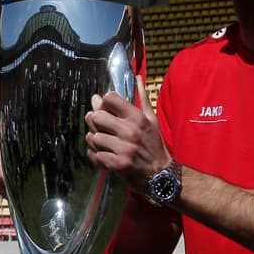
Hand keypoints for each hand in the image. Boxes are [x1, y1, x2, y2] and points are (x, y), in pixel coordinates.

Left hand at [85, 76, 171, 193]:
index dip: (103, 102)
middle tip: (100, 127)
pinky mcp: (117, 164)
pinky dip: (96, 156)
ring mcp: (123, 148)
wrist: (161, 176)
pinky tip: (104, 156)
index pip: (109, 98)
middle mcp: (130, 131)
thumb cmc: (155, 146)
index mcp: (138, 118)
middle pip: (96, 116)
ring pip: (92, 136)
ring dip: (94, 141)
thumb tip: (138, 77)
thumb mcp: (152, 120)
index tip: (106, 109)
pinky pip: (94, 155)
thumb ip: (142, 98)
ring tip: (103, 144)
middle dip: (95, 121)